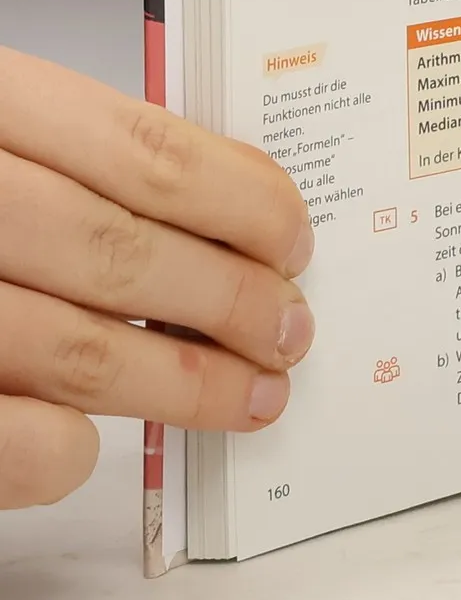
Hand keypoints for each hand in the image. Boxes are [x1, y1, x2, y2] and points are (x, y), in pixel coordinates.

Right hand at [0, 47, 313, 508]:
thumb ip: (79, 159)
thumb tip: (229, 203)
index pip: (143, 152)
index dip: (241, 201)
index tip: (293, 239)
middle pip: (121, 253)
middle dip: (231, 300)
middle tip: (288, 328)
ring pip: (77, 349)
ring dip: (182, 383)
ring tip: (246, 393)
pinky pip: (13, 440)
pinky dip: (67, 447)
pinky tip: (95, 440)